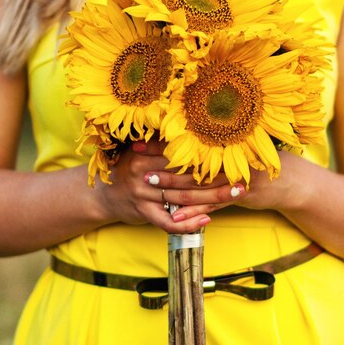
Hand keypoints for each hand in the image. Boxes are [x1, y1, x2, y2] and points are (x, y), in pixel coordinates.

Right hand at [94, 139, 245, 232]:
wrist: (101, 197)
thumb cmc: (127, 169)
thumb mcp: (137, 150)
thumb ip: (159, 142)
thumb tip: (191, 121)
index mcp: (144, 152)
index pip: (181, 153)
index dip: (207, 154)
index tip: (231, 152)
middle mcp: (143, 172)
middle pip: (187, 174)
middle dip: (216, 175)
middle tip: (242, 174)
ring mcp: (143, 195)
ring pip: (183, 197)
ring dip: (212, 197)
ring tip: (235, 193)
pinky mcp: (143, 213)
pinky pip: (168, 222)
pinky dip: (187, 223)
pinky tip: (206, 220)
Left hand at [144, 149, 310, 227]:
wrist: (291, 181)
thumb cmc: (260, 164)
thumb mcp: (236, 153)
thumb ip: (212, 151)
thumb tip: (184, 142)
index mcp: (221, 145)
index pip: (184, 143)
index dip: (159, 143)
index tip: (138, 142)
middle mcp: (224, 157)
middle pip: (185, 162)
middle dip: (157, 163)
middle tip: (133, 163)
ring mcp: (231, 176)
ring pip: (195, 183)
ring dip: (170, 186)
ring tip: (148, 185)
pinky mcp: (239, 195)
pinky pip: (211, 204)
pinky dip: (193, 210)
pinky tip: (175, 214)